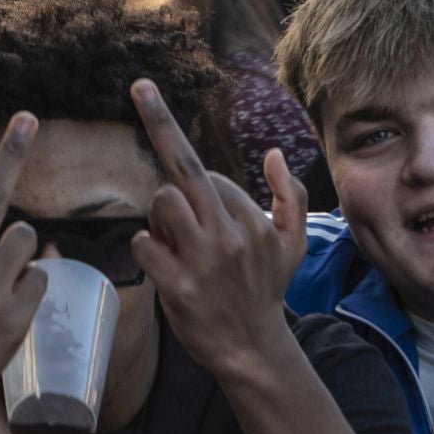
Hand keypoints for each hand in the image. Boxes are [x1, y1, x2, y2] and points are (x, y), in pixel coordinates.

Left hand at [129, 79, 307, 379]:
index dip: (195, 187)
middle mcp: (229, 235)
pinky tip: (161, 266)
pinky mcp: (177, 286)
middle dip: (160, 120)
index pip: (207, 176)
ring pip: (160, 203)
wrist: (252, 348)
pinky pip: (141, 244)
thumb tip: (274, 153)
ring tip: (173, 244)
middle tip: (140, 85)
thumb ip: (290, 196)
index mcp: (252, 221)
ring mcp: (203, 261)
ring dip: (155, 218)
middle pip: (184, 169)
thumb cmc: (265, 288)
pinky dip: (143, 248)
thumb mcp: (293, 243)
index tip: (200, 208)